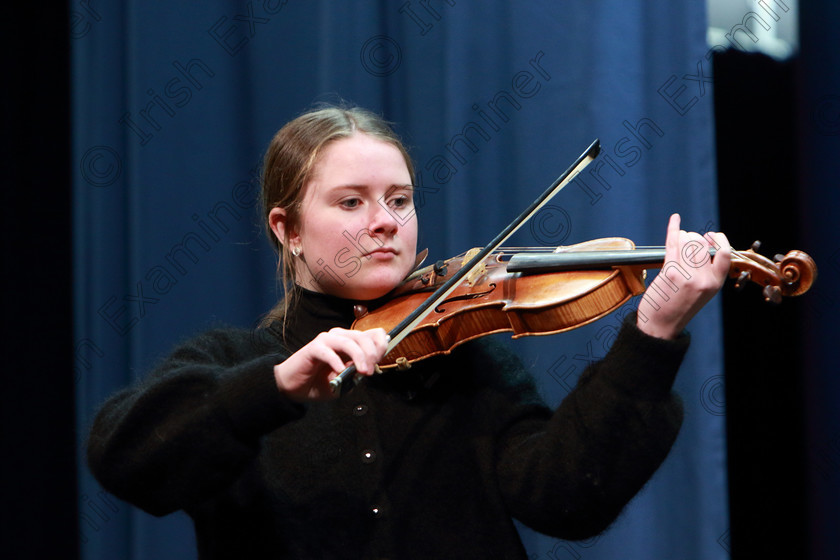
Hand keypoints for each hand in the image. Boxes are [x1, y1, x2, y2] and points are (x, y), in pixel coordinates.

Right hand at [273, 327, 389, 400]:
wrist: (294, 388)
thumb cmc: (319, 383)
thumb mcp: (345, 381)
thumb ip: (356, 373)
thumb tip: (369, 366)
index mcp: (350, 342)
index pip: (372, 334)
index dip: (380, 346)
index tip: (380, 361)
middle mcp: (340, 337)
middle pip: (363, 337)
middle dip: (371, 354)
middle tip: (370, 371)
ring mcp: (326, 341)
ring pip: (348, 342)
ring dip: (359, 357)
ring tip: (362, 372)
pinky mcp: (313, 348)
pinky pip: (328, 352)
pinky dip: (336, 361)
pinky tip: (340, 371)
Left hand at [636, 214, 730, 338]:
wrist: (661, 325)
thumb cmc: (679, 307)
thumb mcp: (703, 292)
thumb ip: (708, 272)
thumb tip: (707, 245)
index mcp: (715, 283)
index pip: (725, 253)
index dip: (719, 240)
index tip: (711, 236)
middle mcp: (704, 279)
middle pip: (702, 244)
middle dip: (694, 238)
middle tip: (686, 243)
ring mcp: (687, 276)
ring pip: (688, 241)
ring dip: (682, 236)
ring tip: (678, 242)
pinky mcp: (670, 273)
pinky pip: (673, 243)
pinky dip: (673, 228)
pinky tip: (675, 219)